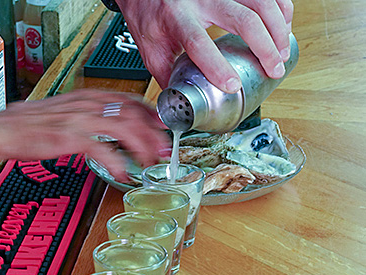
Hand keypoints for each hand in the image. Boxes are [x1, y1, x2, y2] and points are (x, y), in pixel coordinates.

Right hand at [0, 90, 168, 179]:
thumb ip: (94, 117)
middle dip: (153, 134)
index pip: (130, 100)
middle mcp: (87, 105)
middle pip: (132, 114)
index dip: (151, 114)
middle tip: (163, 151)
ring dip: (141, 147)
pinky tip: (122, 173)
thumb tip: (115, 127)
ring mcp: (79, 120)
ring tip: (149, 163)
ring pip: (123, 129)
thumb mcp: (70, 113)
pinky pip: (101, 149)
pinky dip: (116, 163)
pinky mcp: (69, 137)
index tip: (162, 127)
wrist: (5, 130)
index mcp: (88, 97)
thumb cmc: (35, 124)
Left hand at [115, 0, 292, 92]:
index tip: (233, 85)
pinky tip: (283, 27)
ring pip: (259, 1)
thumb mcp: (151, 49)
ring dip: (277, 28)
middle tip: (274, 69)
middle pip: (242, 18)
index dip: (217, 66)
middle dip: (265, 46)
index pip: (199, 43)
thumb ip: (166, 78)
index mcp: (176, 18)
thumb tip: (176, 106)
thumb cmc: (149, 15)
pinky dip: (280, 8)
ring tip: (283, 53)